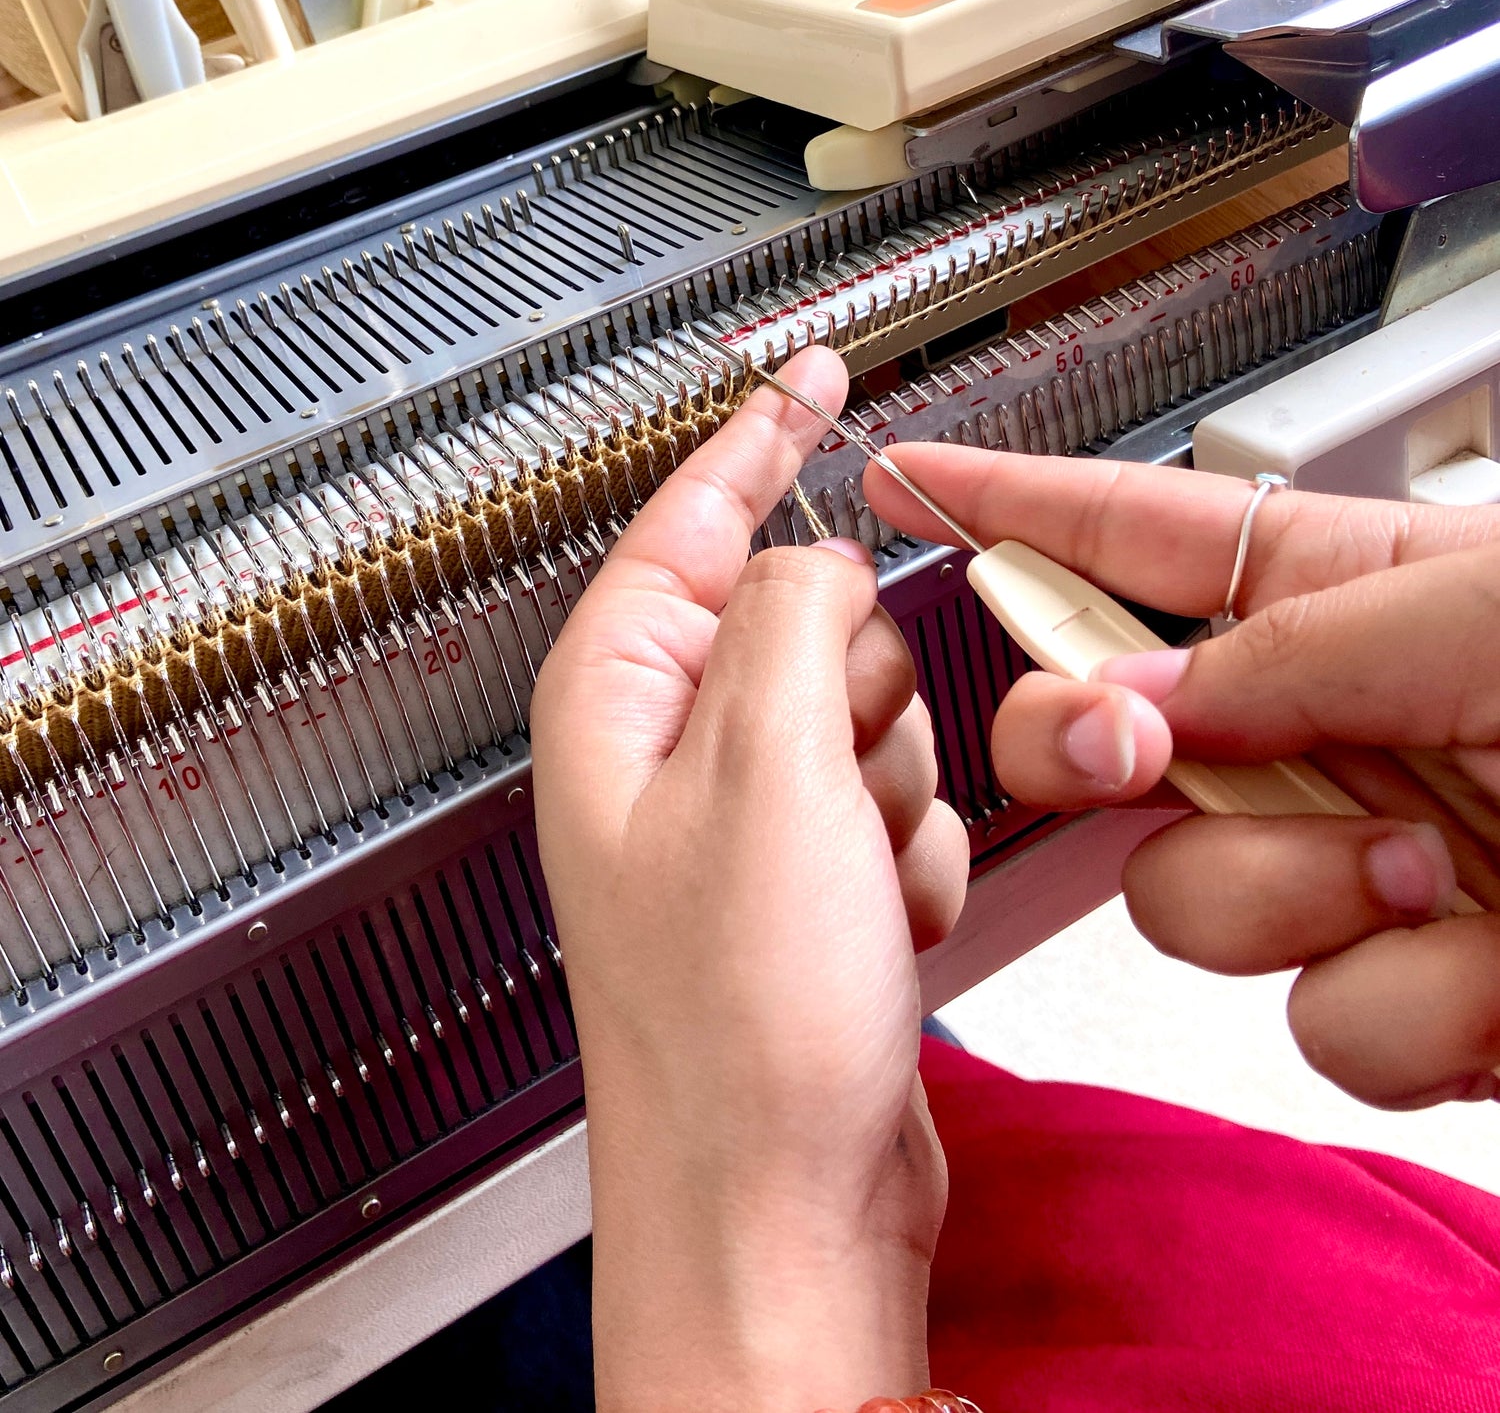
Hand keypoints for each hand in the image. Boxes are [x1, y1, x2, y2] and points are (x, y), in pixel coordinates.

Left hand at [531, 347, 968, 1412]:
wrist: (782, 1207)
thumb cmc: (734, 1030)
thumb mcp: (773, 774)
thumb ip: (798, 622)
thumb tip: (825, 562)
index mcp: (617, 703)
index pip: (692, 519)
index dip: (761, 436)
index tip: (808, 372)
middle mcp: (671, 758)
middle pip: (809, 620)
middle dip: (860, 688)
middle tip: (845, 773)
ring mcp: (746, 828)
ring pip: (872, 714)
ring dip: (894, 790)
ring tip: (857, 876)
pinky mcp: (811, 889)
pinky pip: (900, 805)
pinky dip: (913, 857)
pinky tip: (882, 927)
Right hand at [866, 446, 1499, 1110]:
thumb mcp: (1479, 613)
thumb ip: (1286, 647)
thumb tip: (1123, 698)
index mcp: (1349, 594)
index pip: (1138, 533)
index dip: (1012, 502)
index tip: (907, 483)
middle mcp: (1324, 728)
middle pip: (1102, 733)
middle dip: (1077, 747)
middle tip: (1131, 749)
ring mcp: (1348, 863)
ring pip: (1185, 898)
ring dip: (1301, 893)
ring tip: (1435, 876)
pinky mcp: (1401, 989)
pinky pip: (1314, 1022)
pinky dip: (1404, 1009)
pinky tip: (1491, 975)